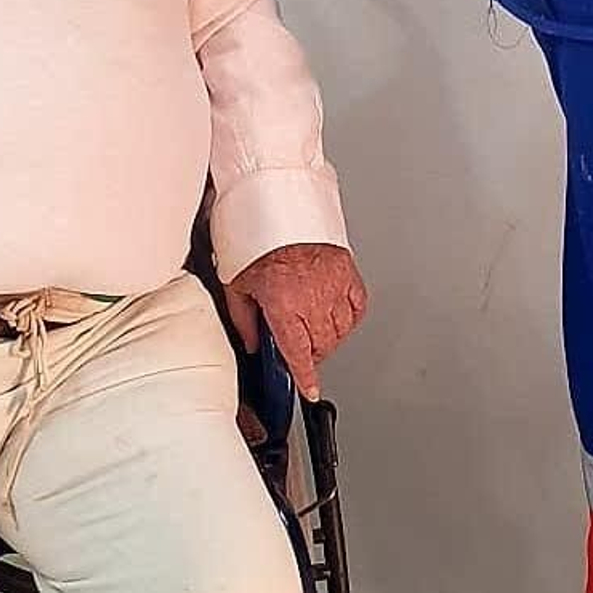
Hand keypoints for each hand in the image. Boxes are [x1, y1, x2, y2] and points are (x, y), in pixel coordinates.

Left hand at [223, 242, 367, 401]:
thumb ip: (243, 319)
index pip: (298, 353)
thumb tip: (253, 342)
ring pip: (340, 331)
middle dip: (309, 353)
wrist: (279, 202)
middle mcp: (312, 298)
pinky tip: (334, 313)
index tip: (310, 390)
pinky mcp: (348, 272)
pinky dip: (348, 317)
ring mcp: (334, 285)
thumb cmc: (258, 238)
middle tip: (298, 345)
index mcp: (283, 303)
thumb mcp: (236, 281)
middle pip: (321, 345)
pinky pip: (357, 308)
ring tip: (312, 326)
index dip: (305, 377)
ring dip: (327, 337)